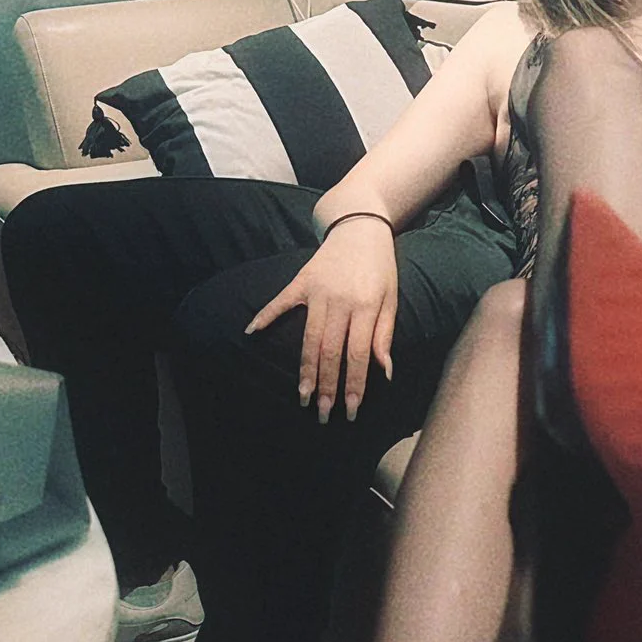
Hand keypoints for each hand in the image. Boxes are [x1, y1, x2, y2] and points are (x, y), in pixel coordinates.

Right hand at [245, 217, 396, 421]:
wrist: (361, 227)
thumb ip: (385, 335)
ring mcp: (317, 291)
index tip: (350, 410)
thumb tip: (386, 372)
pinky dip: (265, 316)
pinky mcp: (301, 281)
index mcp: (365, 306)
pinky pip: (281, 302)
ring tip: (303, 396)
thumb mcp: (391, 299)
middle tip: (323, 414)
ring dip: (305, 370)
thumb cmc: (380, 268)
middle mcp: (339, 300)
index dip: (354, 384)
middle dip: (328, 386)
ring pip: (309, 337)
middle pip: (331, 351)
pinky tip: (251, 333)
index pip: (358, 354)